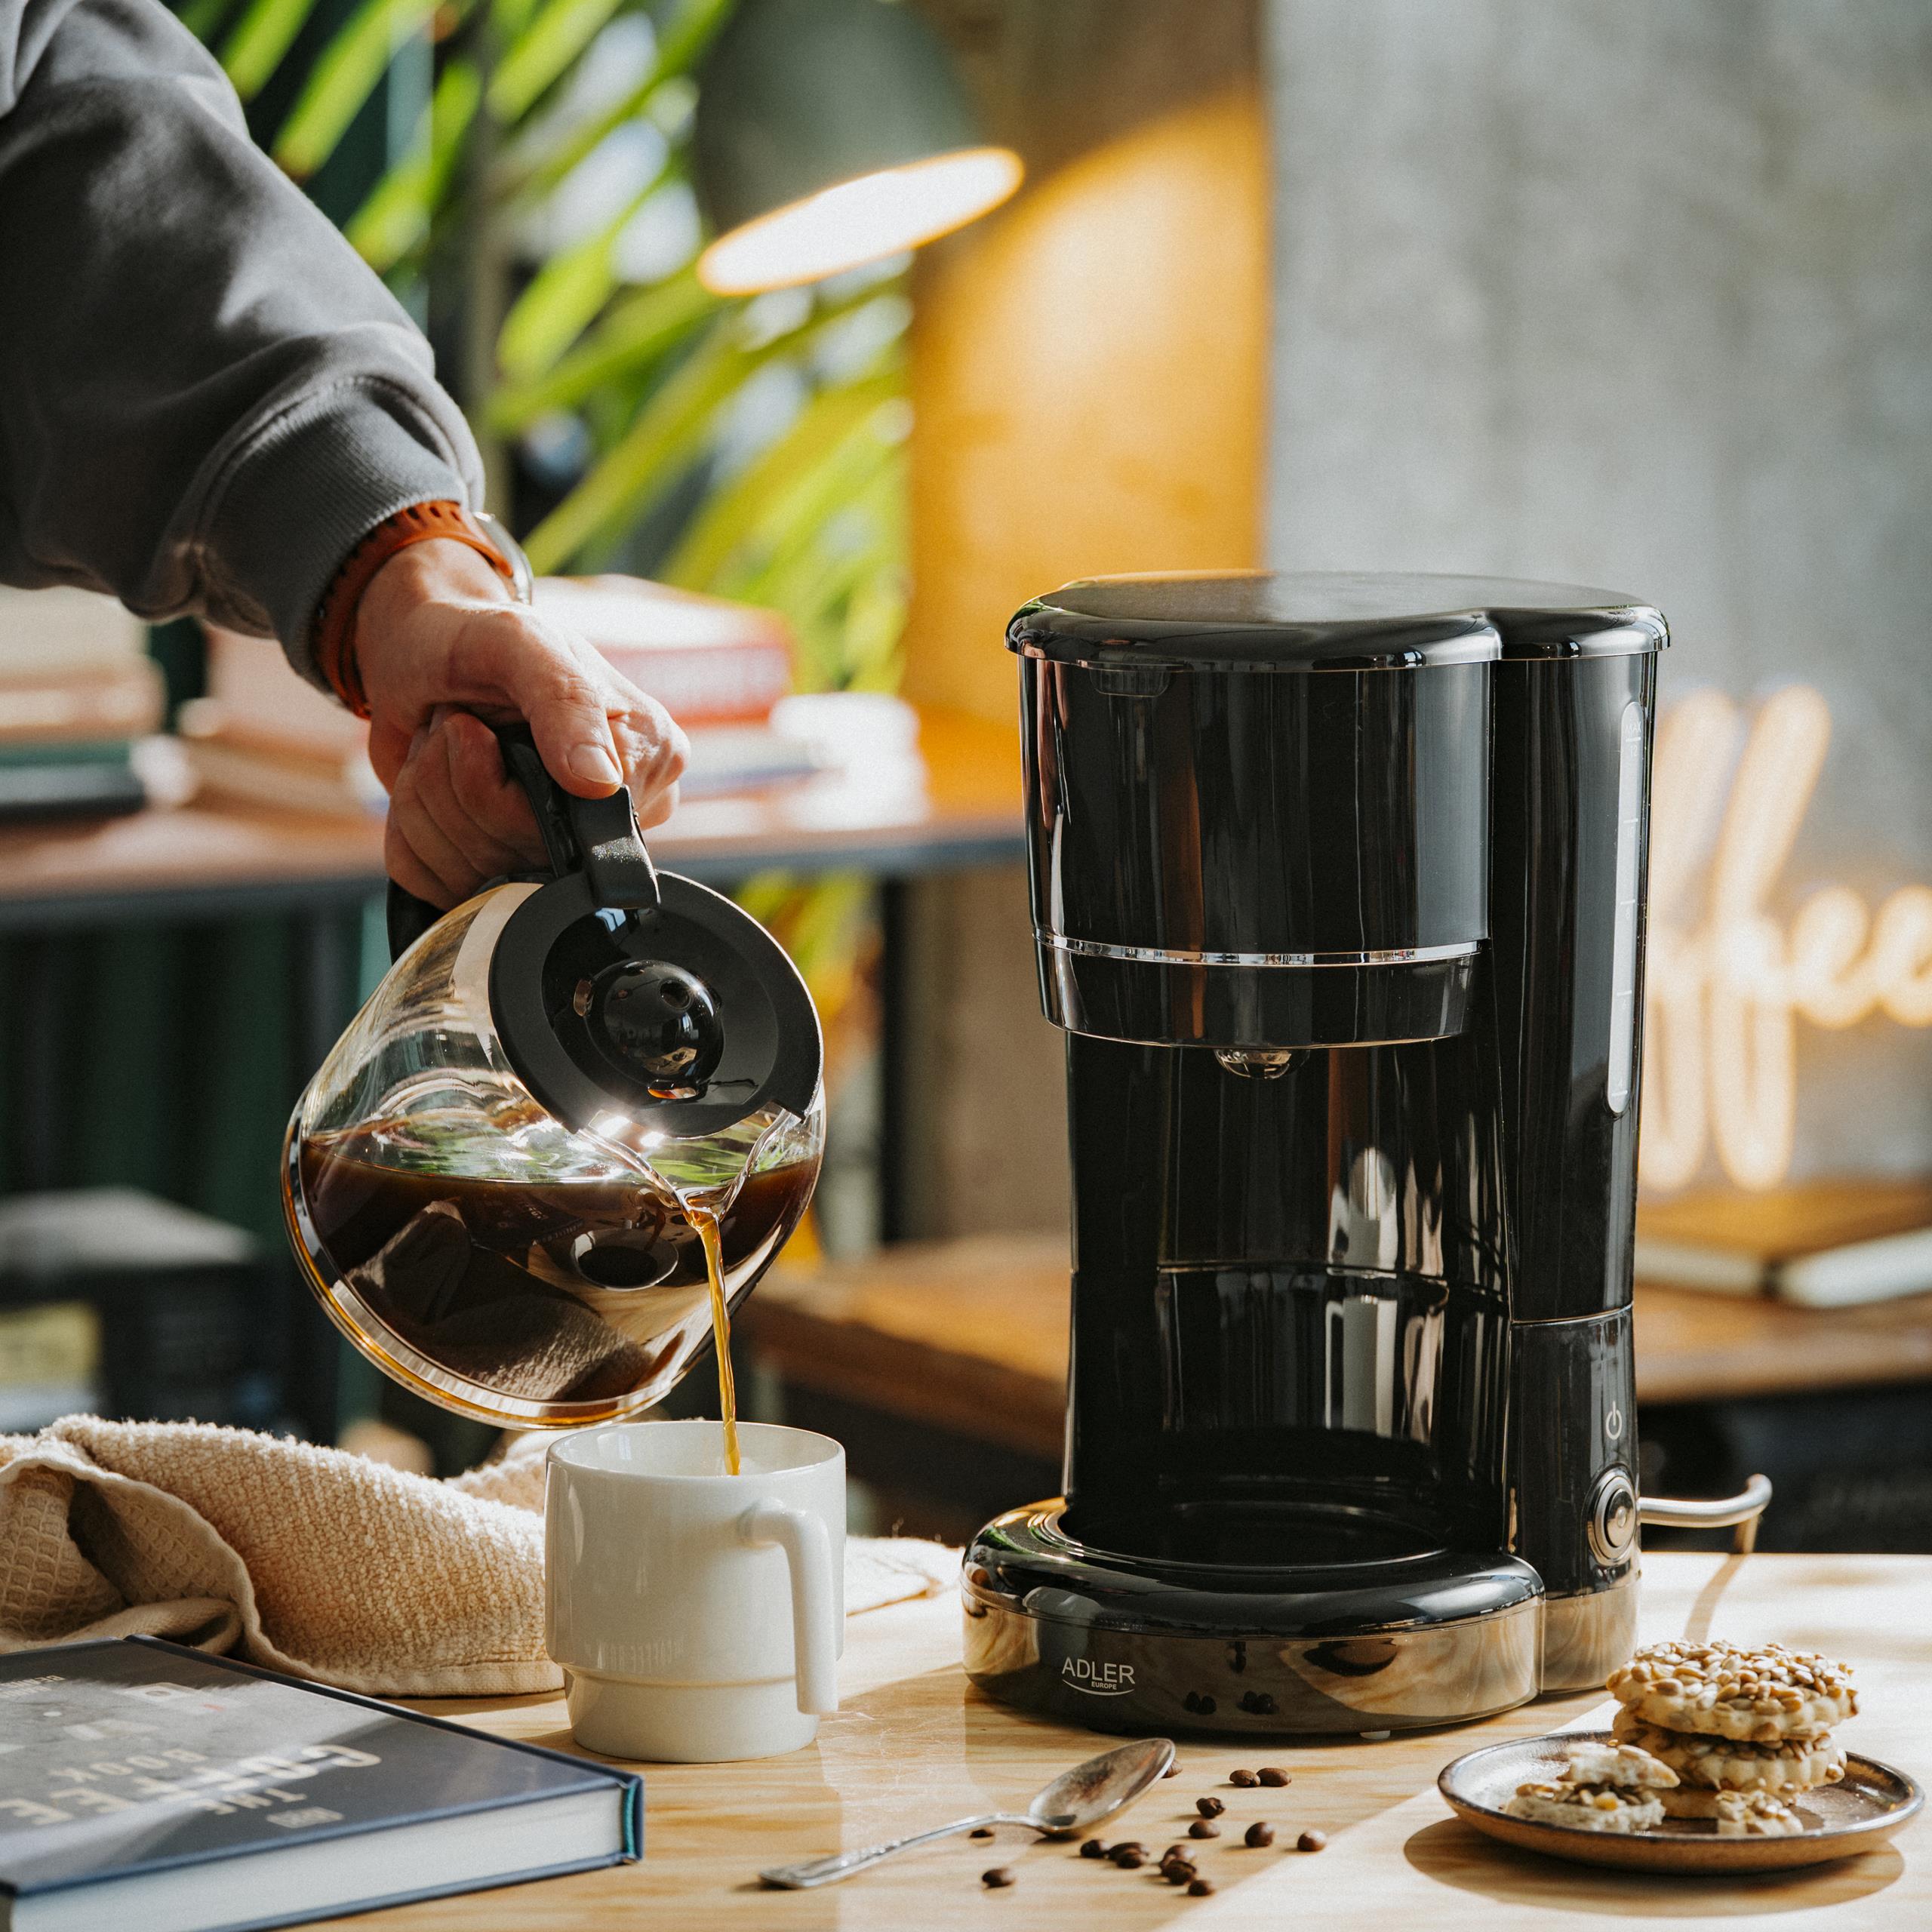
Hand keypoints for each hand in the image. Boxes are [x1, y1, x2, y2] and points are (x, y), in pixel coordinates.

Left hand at [350, 539, 689, 906]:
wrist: (414, 646)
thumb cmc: (474, 637)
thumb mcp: (518, 642)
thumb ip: (565, 699)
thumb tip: (600, 784)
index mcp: (648, 755)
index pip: (578, 827)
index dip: (503, 788)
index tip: (478, 730)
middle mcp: (614, 811)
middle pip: (521, 858)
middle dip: (455, 789)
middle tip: (455, 728)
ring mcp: (561, 843)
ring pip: (473, 876)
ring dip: (428, 800)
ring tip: (443, 744)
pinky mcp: (505, 866)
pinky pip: (440, 887)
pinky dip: (411, 831)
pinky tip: (429, 779)